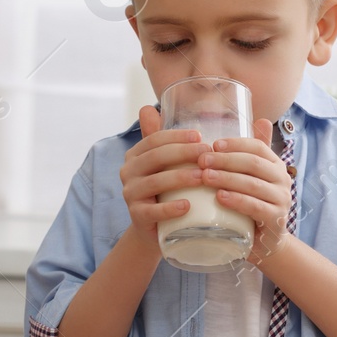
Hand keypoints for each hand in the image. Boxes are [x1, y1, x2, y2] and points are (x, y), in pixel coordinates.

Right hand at [117, 105, 209, 244]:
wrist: (156, 229)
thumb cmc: (167, 191)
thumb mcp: (166, 165)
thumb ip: (165, 140)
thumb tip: (152, 107)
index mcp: (135, 155)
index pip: (154, 139)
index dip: (177, 136)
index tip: (201, 137)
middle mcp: (128, 172)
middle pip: (156, 157)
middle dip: (183, 153)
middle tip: (208, 154)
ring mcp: (130, 194)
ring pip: (155, 182)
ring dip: (180, 178)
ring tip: (203, 177)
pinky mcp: (137, 216)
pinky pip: (152, 211)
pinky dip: (170, 208)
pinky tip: (188, 206)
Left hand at [195, 118, 292, 264]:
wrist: (265, 242)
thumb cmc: (252, 205)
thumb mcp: (248, 179)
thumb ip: (247, 155)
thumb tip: (259, 119)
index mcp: (276, 165)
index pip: (257, 147)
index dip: (235, 144)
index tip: (212, 144)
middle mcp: (282, 180)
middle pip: (253, 163)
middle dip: (225, 160)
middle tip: (202, 160)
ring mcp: (282, 200)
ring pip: (252, 184)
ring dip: (227, 178)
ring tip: (205, 176)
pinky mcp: (276, 220)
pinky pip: (256, 207)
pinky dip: (237, 201)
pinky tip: (220, 198)